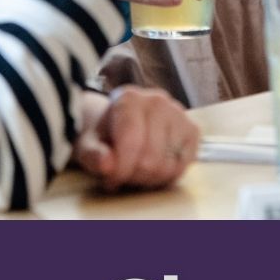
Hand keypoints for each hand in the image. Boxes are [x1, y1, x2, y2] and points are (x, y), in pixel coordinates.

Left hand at [74, 86, 199, 191]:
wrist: (117, 125)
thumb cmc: (103, 136)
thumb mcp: (87, 145)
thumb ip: (93, 155)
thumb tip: (107, 164)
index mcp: (128, 99)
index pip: (132, 142)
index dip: (121, 169)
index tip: (110, 180)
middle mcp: (157, 101)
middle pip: (151, 158)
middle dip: (134, 176)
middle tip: (123, 175)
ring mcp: (178, 114)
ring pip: (168, 166)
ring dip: (149, 178)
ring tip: (136, 170)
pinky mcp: (192, 130)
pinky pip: (183, 167)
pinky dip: (167, 176)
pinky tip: (153, 169)